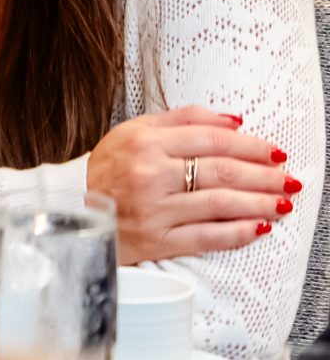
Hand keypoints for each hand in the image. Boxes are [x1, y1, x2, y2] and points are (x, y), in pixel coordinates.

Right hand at [85, 106, 300, 263]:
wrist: (70, 208)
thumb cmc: (109, 168)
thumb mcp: (135, 131)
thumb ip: (183, 119)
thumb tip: (234, 121)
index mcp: (145, 142)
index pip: (211, 140)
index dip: (251, 145)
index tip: (275, 152)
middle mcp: (150, 174)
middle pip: (222, 172)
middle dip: (264, 176)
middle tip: (290, 179)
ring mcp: (154, 209)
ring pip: (220, 204)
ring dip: (260, 203)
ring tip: (283, 202)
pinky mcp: (156, 240)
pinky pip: (207, 237)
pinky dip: (239, 233)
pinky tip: (260, 228)